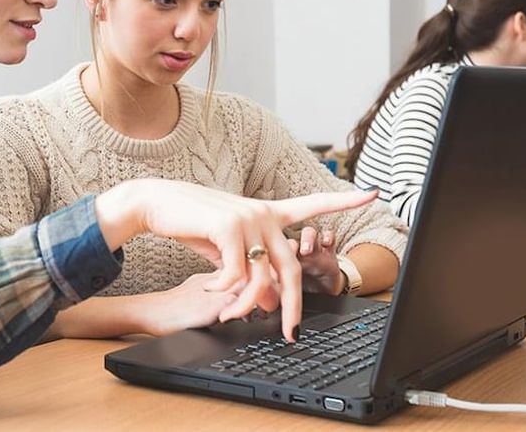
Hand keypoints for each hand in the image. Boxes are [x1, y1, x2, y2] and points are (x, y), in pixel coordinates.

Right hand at [94, 178, 377, 340]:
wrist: (155, 204)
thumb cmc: (191, 224)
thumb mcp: (226, 249)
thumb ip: (252, 268)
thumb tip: (271, 300)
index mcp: (266, 213)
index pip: (311, 205)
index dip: (342, 202)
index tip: (370, 193)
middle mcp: (263, 213)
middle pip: (292, 267)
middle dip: (294, 305)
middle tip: (293, 332)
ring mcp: (249, 218)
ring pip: (263, 277)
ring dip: (247, 305)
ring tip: (231, 316)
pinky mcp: (230, 227)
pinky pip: (236, 275)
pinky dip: (224, 291)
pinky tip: (209, 289)